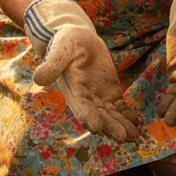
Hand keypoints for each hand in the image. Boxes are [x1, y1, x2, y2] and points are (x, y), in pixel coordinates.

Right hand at [25, 0, 139, 142]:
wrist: (78, 38)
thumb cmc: (66, 41)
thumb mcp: (59, 48)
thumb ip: (53, 63)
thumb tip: (38, 78)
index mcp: (73, 88)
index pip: (81, 105)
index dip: (88, 115)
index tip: (96, 128)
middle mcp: (86, 97)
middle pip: (99, 114)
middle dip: (110, 126)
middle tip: (124, 137)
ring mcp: (99, 96)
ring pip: (111, 114)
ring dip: (121, 125)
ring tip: (135, 136)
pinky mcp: (110, 92)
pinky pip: (119, 106)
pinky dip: (127, 114)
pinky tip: (137, 121)